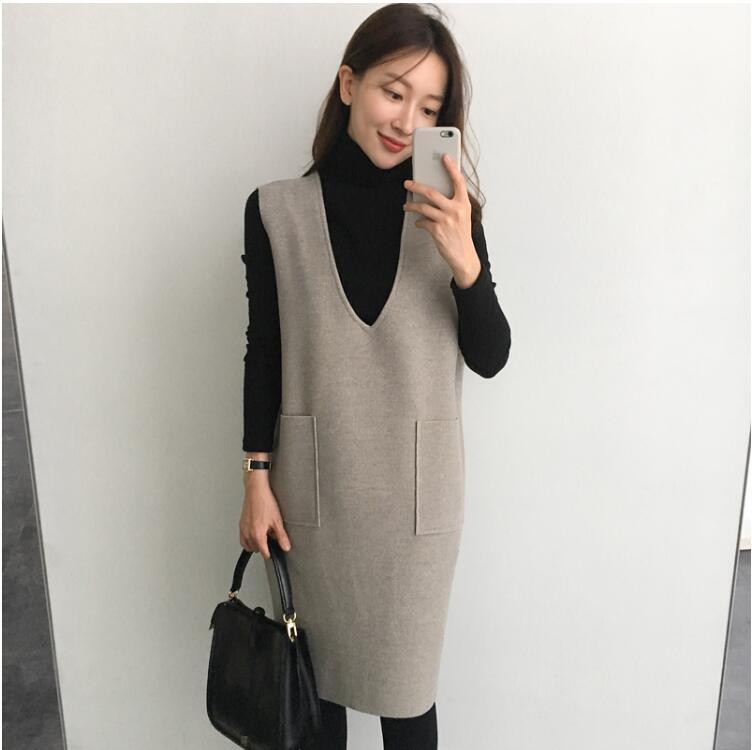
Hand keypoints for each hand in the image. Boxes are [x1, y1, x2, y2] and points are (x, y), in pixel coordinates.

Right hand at [239, 478, 291, 558]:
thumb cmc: (265, 502)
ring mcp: (243, 529)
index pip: (264, 552)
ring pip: (247, 545)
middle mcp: (248, 533)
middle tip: (271, 539)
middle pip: (256, 549)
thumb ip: (281, 536)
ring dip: (254, 544)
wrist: (256, 490)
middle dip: (263, 546)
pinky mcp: (241, 524)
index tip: (274, 552)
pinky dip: (247, 539)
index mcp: (257, 534)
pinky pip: (242, 538)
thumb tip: (286, 547)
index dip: (270, 553)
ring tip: (263, 537)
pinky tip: (254, 533)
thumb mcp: (277, 521)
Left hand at [403, 154, 480, 286]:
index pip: (458, 181)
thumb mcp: (462, 215)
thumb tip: (435, 192)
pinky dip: (419, 222)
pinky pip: (422, 222)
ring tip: (407, 205)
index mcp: (464, 203)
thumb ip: (453, 203)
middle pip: (432, 192)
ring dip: (412, 205)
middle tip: (407, 182)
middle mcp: (456, 210)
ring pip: (423, 207)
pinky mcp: (437, 231)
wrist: (463, 255)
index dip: (452, 168)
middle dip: (417, 186)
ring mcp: (446, 220)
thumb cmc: (461, 234)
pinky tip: (418, 222)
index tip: (445, 156)